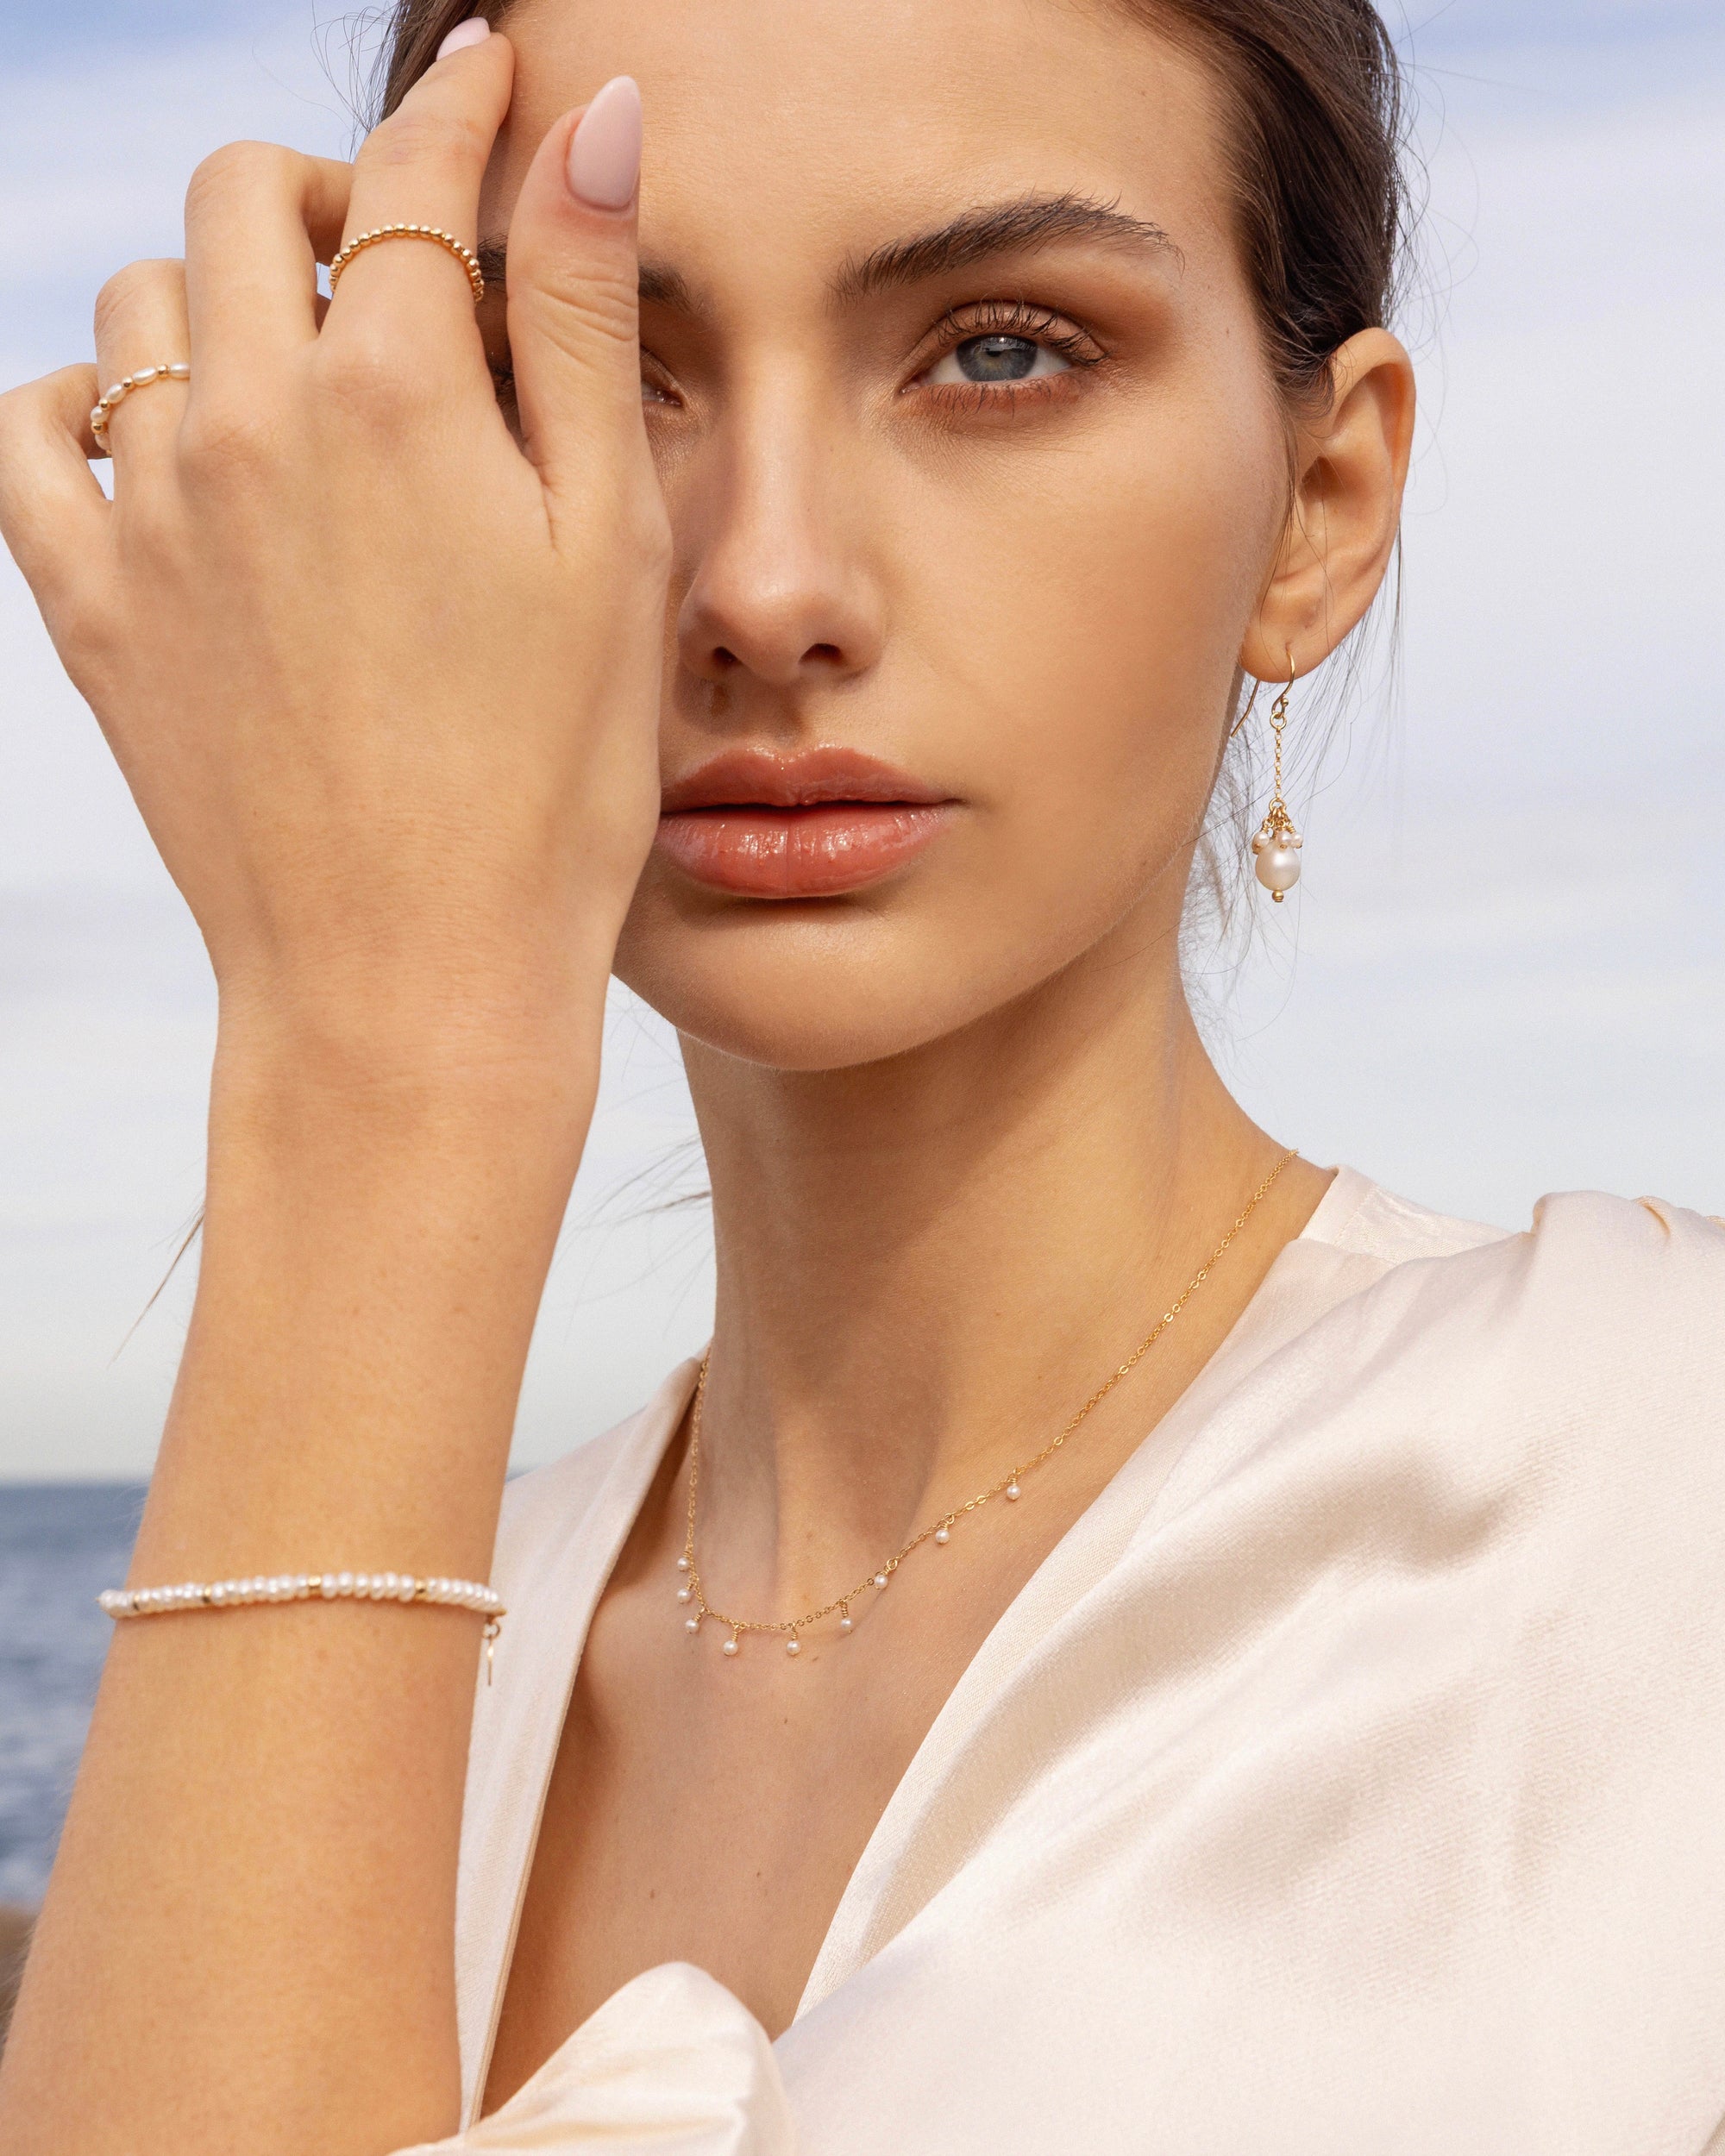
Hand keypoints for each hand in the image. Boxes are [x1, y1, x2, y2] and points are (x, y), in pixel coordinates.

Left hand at [0, 40, 668, 1086]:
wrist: (410, 975)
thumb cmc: (549, 782)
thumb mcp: (609, 541)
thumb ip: (584, 315)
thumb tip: (588, 122)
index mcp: (396, 392)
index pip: (411, 172)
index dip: (461, 108)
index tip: (489, 86)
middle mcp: (247, 420)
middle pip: (242, 198)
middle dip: (322, 187)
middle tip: (393, 254)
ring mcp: (151, 513)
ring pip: (136, 306)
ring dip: (216, 293)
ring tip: (294, 364)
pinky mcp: (93, 608)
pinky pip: (29, 434)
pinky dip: (81, 401)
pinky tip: (154, 437)